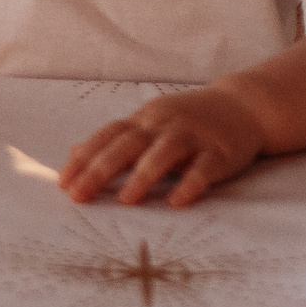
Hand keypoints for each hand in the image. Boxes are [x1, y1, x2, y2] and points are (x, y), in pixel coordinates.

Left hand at [58, 86, 267, 207]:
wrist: (242, 105)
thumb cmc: (186, 120)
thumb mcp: (148, 124)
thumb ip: (115, 140)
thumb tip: (74, 154)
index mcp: (143, 120)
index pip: (107, 136)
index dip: (84, 159)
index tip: (63, 183)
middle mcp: (163, 124)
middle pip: (128, 144)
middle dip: (100, 170)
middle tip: (79, 196)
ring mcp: (193, 136)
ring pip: (164, 152)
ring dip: (143, 175)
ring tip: (125, 200)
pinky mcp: (220, 151)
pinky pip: (204, 168)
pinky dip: (190, 183)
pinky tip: (177, 201)